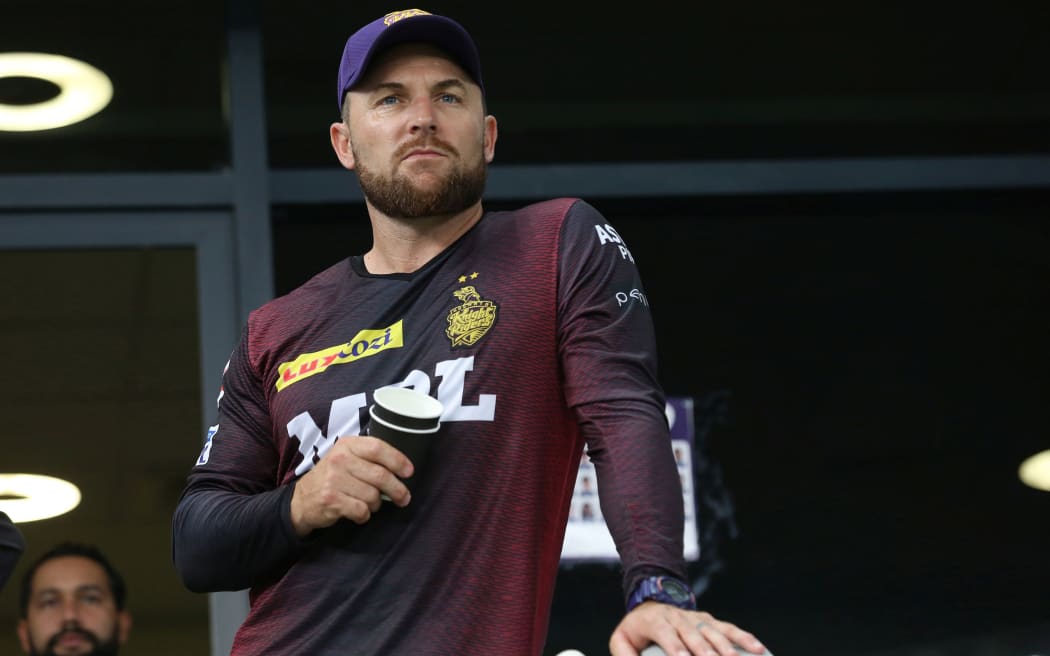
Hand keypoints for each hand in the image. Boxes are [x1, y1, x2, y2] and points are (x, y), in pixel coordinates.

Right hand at [289, 435, 413, 534]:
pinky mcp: (330, 499)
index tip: (409, 472)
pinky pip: (361, 510)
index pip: (378, 448)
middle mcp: (340, 459)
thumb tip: (402, 469)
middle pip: (380, 475)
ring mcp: (333, 479)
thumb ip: (369, 457)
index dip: (397, 460)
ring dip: (376, 504)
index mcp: (347, 445)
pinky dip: (364, 515)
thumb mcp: (347, 457)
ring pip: (373, 495)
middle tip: (404, 498)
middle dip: (397, 489)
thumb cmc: (333, 477)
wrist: (302, 500)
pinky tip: (358, 512)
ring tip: (370, 503)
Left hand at [609, 602, 766, 655]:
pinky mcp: (709, 621)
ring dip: (726, 646)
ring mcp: (696, 618)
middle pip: (693, 634)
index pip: (666, 633)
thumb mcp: (621, 639)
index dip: (675, 646)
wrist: (651, 604)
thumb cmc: (637, 630)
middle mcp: (678, 617)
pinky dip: (743, 638)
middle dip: (704, 650)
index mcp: (655, 621)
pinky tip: (758, 648)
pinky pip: (728, 628)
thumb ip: (623, 655)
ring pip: (713, 631)